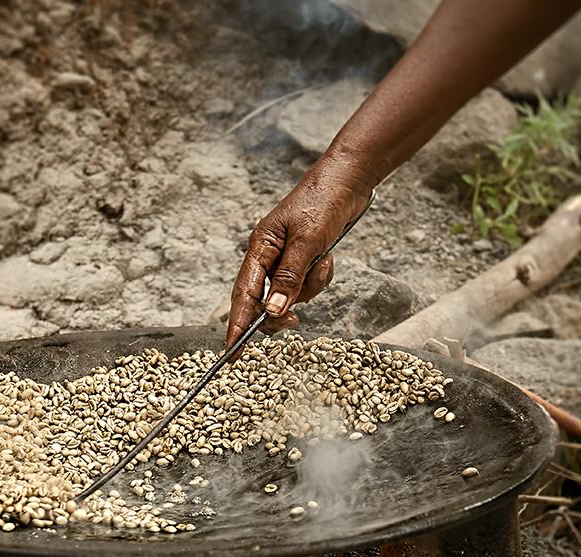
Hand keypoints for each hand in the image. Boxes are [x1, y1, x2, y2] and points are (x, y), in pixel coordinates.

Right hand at [226, 153, 374, 346]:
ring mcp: (286, 259)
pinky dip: (320, 277)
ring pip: (291, 294)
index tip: (231, 351)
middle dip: (281, 310)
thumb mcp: (308, 242)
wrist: (349, 181)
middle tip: (294, 322)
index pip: (243, 294)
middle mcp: (268, 255)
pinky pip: (308, 284)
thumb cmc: (323, 203)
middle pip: (265, 299)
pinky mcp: (303, 259)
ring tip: (323, 261)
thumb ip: (289, 278)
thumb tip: (273, 310)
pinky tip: (327, 257)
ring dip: (310, 286)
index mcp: (260, 248)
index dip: (237, 324)